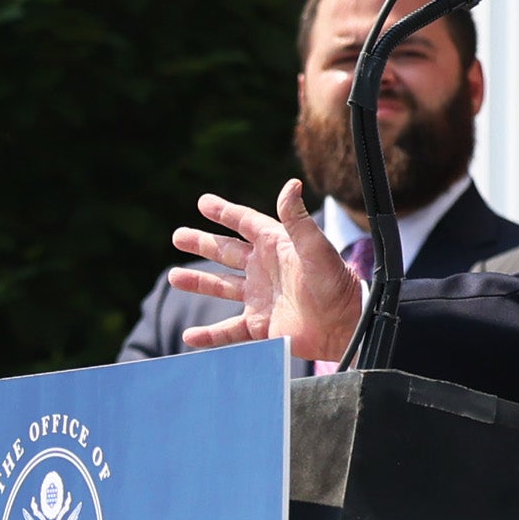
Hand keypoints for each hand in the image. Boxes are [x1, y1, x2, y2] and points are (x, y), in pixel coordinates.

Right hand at [169, 187, 358, 367]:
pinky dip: (209, 335)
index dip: (224, 212)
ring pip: (222, 287)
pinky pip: (229, 331)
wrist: (345, 326)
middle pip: (226, 252)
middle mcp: (265, 270)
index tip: (203, 202)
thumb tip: (291, 184)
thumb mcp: (316, 248)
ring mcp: (260, 298)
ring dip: (199, 282)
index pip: (245, 223)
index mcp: (276, 246)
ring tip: (173, 277)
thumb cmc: (335, 284)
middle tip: (178, 235)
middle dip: (202, 243)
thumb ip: (298, 220)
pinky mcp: (261, 326)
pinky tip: (190, 335)